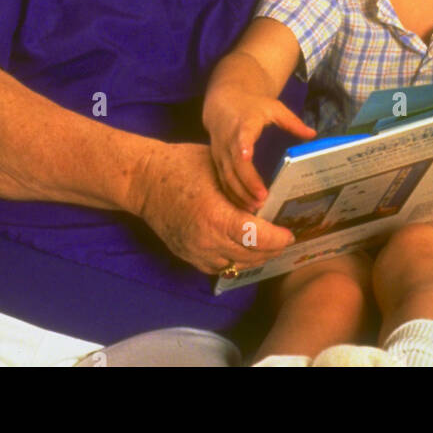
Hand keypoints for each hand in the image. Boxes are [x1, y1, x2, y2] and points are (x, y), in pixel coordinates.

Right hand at [136, 141, 295, 273]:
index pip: (256, 237)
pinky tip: (245, 250)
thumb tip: (267, 198)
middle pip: (250, 255)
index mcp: (215, 215)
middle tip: (285, 238)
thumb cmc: (181, 165)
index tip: (290, 232)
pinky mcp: (187, 256)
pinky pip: (219, 267)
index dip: (277, 238)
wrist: (143, 180)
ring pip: (236, 265)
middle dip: (272, 249)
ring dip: (255, 257)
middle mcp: (206, 240)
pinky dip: (236, 261)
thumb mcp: (217, 167)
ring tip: (270, 245)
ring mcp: (196, 251)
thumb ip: (241, 187)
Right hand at [204, 90, 314, 209]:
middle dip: (247, 182)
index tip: (247, 156)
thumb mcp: (273, 108)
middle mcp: (229, 140)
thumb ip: (291, 122)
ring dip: (240, 193)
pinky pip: (223, 181)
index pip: (242, 136)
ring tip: (256, 207)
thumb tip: (312, 134)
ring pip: (227, 176)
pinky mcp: (217, 162)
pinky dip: (233, 195)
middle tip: (262, 198)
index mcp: (243, 124)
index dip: (244, 146)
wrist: (222, 104)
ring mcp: (221, 153)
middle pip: (234, 164)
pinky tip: (245, 206)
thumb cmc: (251, 108)